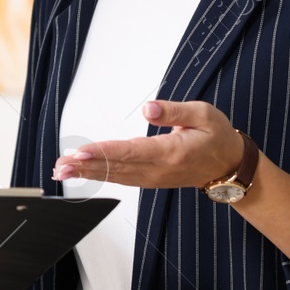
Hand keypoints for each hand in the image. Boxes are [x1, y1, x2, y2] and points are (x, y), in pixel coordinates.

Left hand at [52, 99, 244, 189]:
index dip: (104, 152)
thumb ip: (174, 111)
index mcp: (171, 152)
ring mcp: (153, 178)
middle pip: (116, 167)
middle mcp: (158, 169)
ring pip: (115, 176)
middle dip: (85, 165)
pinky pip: (121, 178)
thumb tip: (148, 108)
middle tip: (60, 165)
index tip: (82, 151)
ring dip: (87, 172)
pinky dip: (99, 175)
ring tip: (62, 169)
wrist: (229, 167)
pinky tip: (82, 172)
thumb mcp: (204, 114)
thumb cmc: (217, 137)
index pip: (131, 151)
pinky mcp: (149, 180)